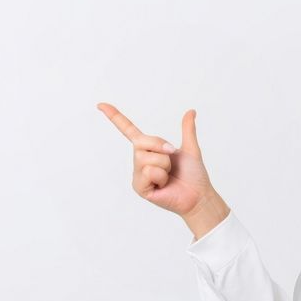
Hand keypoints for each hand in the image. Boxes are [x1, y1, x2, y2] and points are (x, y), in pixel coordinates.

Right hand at [97, 103, 213, 215]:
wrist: (199, 195)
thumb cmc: (194, 175)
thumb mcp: (190, 148)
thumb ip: (187, 130)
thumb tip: (191, 111)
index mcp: (149, 149)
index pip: (128, 130)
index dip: (115, 117)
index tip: (101, 105)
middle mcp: (140, 160)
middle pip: (140, 142)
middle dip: (160, 147)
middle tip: (172, 159)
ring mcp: (138, 174)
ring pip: (145, 158)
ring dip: (164, 164)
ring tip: (169, 175)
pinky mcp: (139, 187)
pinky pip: (147, 172)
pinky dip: (161, 176)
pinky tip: (163, 185)